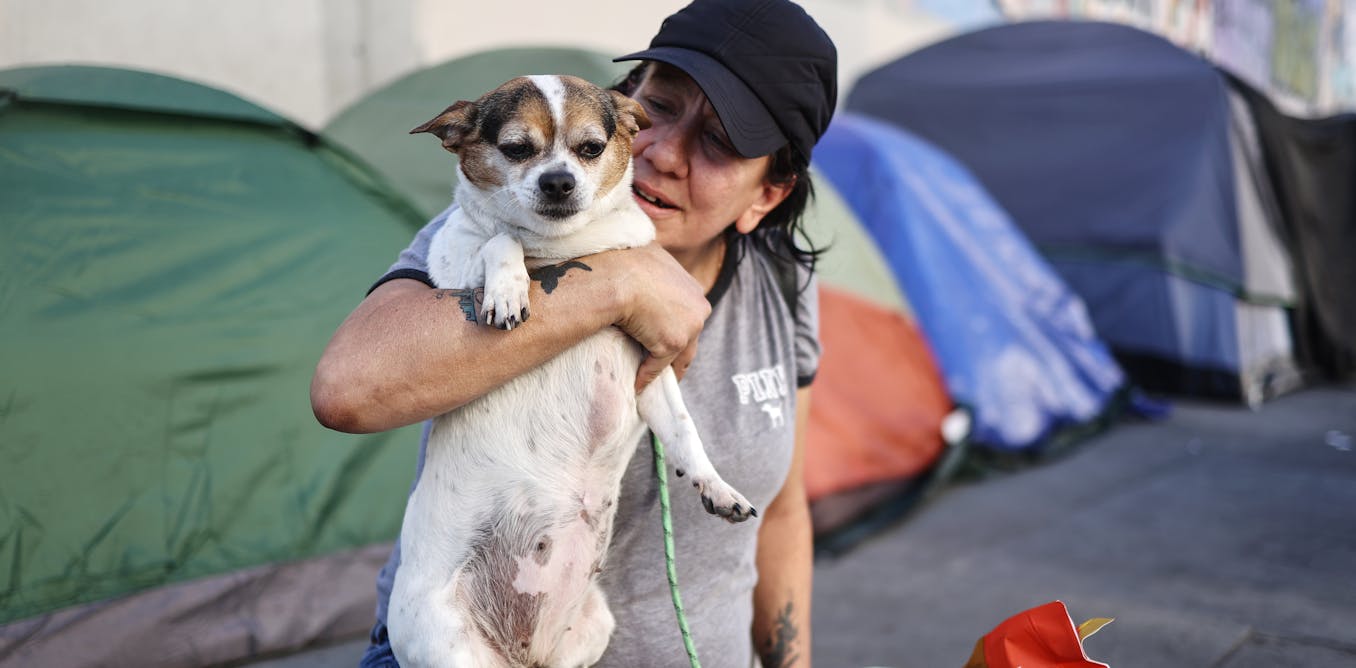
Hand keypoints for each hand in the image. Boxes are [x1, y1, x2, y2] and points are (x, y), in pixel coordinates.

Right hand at [606, 243, 709, 391]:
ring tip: (652, 380)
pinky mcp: (673, 342)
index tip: (665, 334)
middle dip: (679, 351)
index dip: (677, 325)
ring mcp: (689, 325)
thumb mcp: (647, 255)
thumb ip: (654, 265)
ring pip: (679, 355)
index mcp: (692, 285)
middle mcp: (698, 305)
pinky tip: (638, 385)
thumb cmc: (624, 260)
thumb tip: (645, 255)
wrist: (618, 275)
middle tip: (667, 365)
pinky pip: (658, 366)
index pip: (688, 313)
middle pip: (691, 336)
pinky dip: (647, 376)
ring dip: (666, 369)